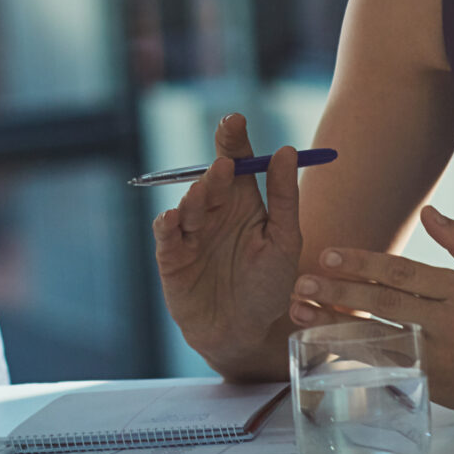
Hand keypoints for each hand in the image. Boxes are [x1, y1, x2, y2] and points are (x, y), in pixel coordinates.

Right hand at [152, 114, 304, 381]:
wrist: (244, 334)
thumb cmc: (268, 288)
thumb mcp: (284, 241)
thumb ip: (283, 197)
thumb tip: (287, 150)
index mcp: (242, 202)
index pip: (236, 161)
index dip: (234, 139)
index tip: (235, 119)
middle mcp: (214, 210)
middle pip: (210, 177)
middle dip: (216, 166)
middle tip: (225, 162)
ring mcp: (190, 231)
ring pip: (189, 201)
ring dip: (198, 194)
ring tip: (210, 189)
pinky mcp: (171, 255)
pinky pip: (166, 232)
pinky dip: (169, 223)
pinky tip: (177, 218)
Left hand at [291, 206, 453, 411]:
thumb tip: (427, 210)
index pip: (404, 273)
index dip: (364, 264)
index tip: (328, 254)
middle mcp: (446, 323)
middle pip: (387, 304)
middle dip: (342, 292)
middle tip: (304, 282)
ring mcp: (436, 356)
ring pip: (379, 338)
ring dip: (335, 325)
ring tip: (300, 310)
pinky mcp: (427, 381)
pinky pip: (383, 365)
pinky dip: (350, 353)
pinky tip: (319, 342)